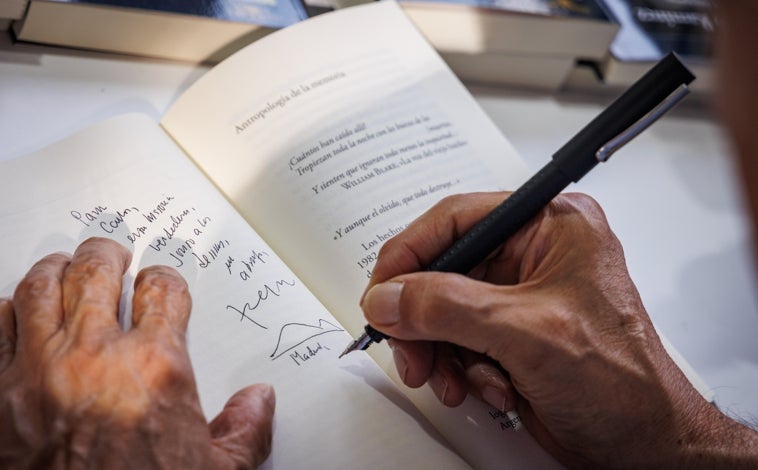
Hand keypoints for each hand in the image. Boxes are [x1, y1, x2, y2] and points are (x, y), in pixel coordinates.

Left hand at [0, 237, 274, 468]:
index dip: (165, 279)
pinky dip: (5, 310)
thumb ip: (245, 431)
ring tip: (64, 266)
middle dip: (108, 255)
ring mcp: (39, 371)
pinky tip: (16, 309)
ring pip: (40, 286)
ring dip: (55, 269)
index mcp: (155, 369)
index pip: (163, 290)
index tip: (162, 284)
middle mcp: (95, 358)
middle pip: (97, 271)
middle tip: (112, 254)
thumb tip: (260, 401)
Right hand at [361, 192, 756, 466]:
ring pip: (444, 308)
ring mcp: (520, 295)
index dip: (411, 252)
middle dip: (424, 317)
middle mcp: (534, 253)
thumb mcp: (525, 333)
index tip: (381, 288)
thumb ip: (447, 307)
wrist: (643, 446)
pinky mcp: (511, 332)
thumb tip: (389, 297)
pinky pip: (458, 338)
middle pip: (444, 268)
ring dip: (441, 350)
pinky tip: (489, 387)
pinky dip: (460, 367)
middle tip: (410, 348)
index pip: (458, 218)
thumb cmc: (621, 383)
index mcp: (551, 224)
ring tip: (454, 379)